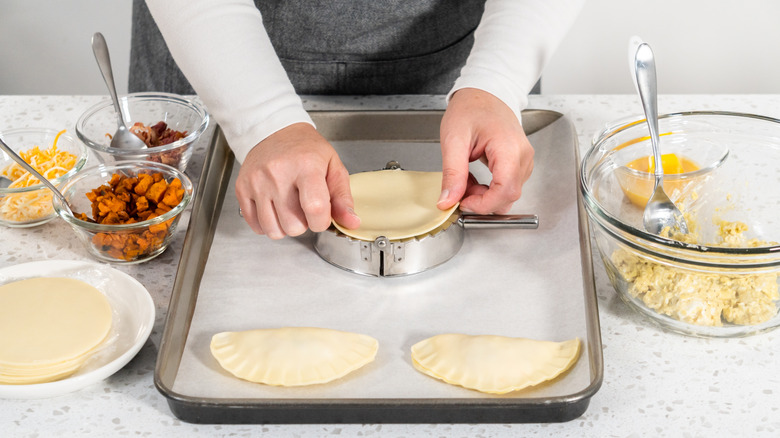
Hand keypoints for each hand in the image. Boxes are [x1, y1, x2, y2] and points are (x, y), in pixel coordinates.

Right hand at [235, 123, 359, 238]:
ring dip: (285, 226)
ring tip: (289, 207)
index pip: (316, 209)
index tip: (322, 215)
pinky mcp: (242, 189)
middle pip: (294, 225)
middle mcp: (278, 174)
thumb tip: (351, 222)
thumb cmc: (305, 149)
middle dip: (303, 223)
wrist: (274, 131)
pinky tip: (274, 209)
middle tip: (303, 206)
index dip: (322, 221)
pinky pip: (256, 225)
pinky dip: (267, 224)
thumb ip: (343, 197)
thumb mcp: (332, 166)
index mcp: (306, 166)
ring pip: (274, 230)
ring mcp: (257, 182)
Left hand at [438, 88, 533, 213]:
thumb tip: (448, 201)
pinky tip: (474, 176)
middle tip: (460, 189)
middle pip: (508, 196)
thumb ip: (452, 173)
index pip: (505, 191)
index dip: (484, 204)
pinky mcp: (520, 163)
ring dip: (484, 195)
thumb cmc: (471, 108)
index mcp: (509, 148)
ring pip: (508, 193)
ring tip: (465, 178)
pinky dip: (489, 188)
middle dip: (482, 201)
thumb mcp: (454, 139)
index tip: (463, 204)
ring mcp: (524, 160)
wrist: (484, 93)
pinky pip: (507, 185)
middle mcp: (522, 156)